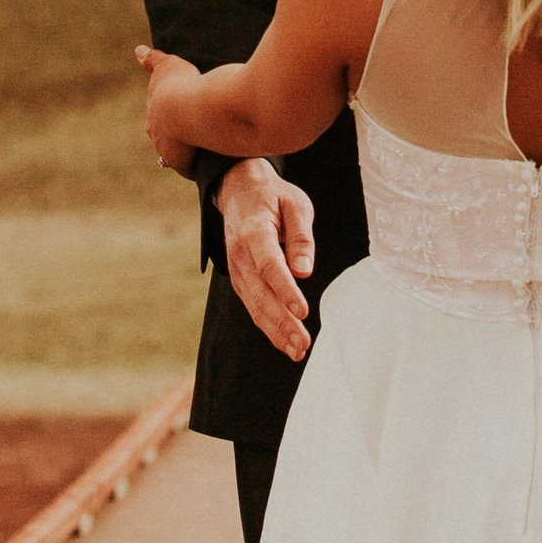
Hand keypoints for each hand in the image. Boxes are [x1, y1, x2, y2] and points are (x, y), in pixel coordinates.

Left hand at [134, 43, 200, 175]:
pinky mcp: (183, 165)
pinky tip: (209, 162)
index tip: (178, 116)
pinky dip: (197, 166)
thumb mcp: (166, 66)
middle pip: (165, 142)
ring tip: (203, 149)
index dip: (168, 119)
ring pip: (176, 156)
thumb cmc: (178, 85)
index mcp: (153, 119)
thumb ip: (153, 60)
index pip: (157, 123)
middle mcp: (157, 139)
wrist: (187, 109)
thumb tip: (138, 50)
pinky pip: (189, 169)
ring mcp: (169, 154)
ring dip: (187, 152)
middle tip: (191, 134)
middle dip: (176, 139)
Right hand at [218, 157, 315, 365]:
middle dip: (282, 322)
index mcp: (254, 233)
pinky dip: (267, 326)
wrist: (239, 192)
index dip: (285, 291)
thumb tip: (305, 272)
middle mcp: (240, 255)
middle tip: (303, 343)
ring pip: (254, 306)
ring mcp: (237, 269)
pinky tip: (284, 341)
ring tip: (297, 351)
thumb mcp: (295, 204)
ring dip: (275, 331)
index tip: (303, 311)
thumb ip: (300, 237)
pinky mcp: (240, 279)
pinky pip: (252, 306)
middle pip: (261, 294)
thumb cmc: (273, 198)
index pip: (270, 266)